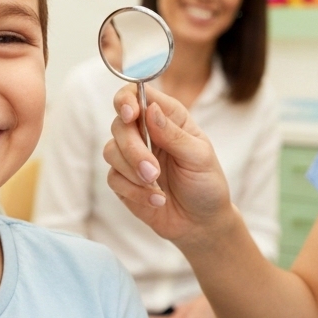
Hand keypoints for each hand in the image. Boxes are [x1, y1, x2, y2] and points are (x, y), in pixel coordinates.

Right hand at [103, 85, 233, 246]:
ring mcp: (132, 157)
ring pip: (111, 151)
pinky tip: (156, 200)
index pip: (137, 94)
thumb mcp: (199, 157)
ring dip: (133, 171)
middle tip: (153, 171)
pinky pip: (113, 178)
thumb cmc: (206, 184)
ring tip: (157, 187)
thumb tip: (150, 110)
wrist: (201, 223)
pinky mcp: (123, 180)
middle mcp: (146, 132)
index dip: (127, 99)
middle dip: (133, 149)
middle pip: (119, 124)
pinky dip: (134, 191)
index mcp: (168, 117)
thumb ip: (174, 134)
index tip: (131, 115)